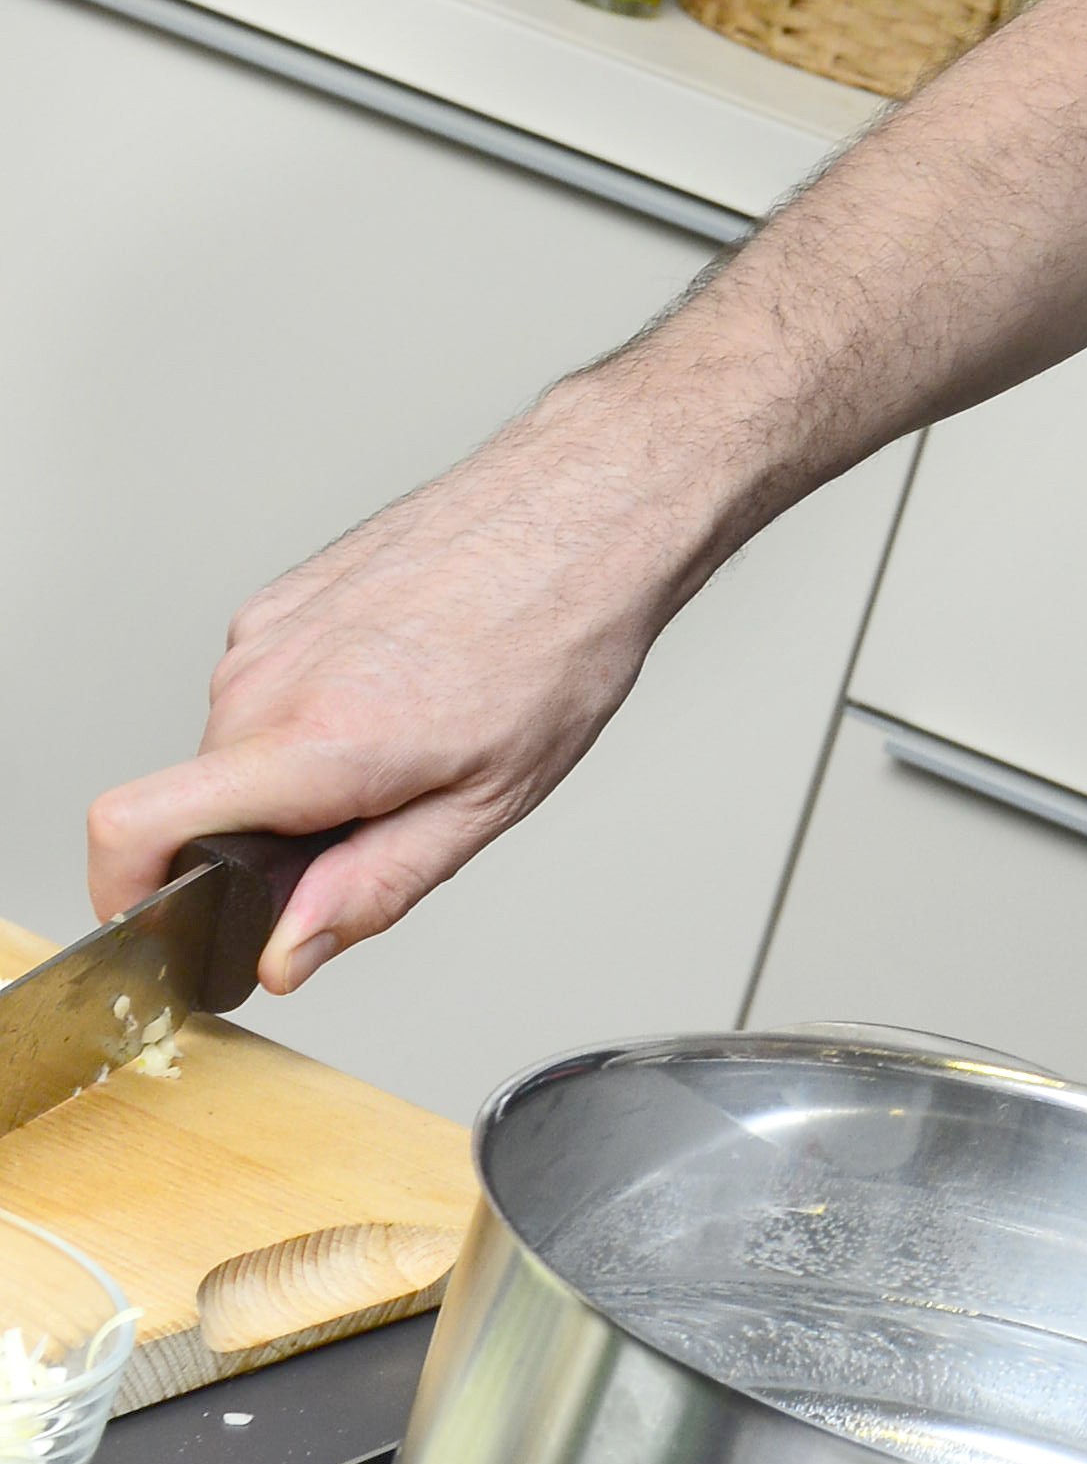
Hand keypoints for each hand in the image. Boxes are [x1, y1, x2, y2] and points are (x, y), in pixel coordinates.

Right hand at [85, 386, 711, 989]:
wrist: (582, 510)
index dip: (126, 896)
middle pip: (201, 804)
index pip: (132, 826)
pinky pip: (263, 692)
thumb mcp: (485, 805)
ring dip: (297, 776)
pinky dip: (310, 716)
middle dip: (266, 842)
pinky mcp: (278, 598)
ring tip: (408, 741)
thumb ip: (369, 889)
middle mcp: (265, 678)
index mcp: (313, 741)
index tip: (167, 926)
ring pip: (237, 749)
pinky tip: (398, 690)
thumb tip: (284, 953)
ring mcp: (265, 630)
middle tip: (379, 820)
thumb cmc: (557, 642)